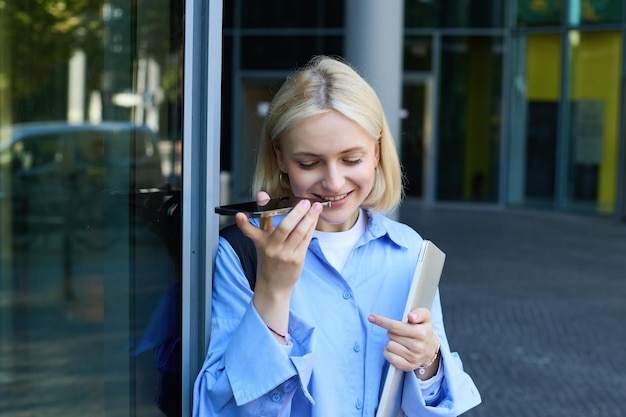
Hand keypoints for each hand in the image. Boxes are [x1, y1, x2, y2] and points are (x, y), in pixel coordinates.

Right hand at [236, 192, 323, 334]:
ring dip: (309, 218)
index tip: (239, 215)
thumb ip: (264, 218)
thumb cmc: (269, 259)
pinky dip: (311, 226)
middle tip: (305, 202)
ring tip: (316, 207)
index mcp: (260, 242)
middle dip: (296, 213)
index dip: (243, 223)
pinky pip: (306, 239)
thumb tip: (262, 195)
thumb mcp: (262, 240)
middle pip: (284, 228)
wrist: (274, 286)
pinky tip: (315, 218)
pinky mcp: (297, 259)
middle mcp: (272, 248)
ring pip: (299, 233)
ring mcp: (285, 254)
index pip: (250, 231)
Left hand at [368, 308, 439, 378]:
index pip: (396, 326)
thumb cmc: (424, 330)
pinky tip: (396, 349)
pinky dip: (388, 352)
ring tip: (400, 341)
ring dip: (391, 342)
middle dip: (392, 331)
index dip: (382, 321)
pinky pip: (389, 357)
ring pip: (389, 346)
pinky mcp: (408, 367)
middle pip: (391, 335)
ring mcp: (413, 358)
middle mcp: (418, 346)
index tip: (371, 317)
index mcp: (421, 333)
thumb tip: (411, 316)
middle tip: (401, 332)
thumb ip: (419, 313)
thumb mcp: (425, 317)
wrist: (430, 350)